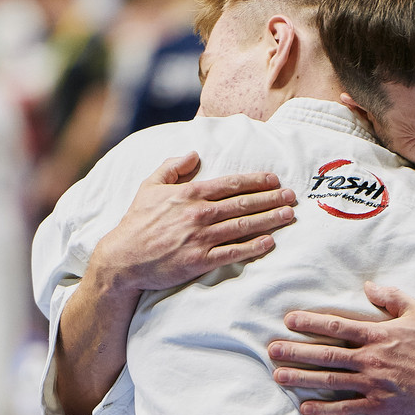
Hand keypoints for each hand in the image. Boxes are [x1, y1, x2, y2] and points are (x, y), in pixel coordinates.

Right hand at [92, 151, 296, 293]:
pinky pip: (232, 252)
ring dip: (269, 220)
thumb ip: (172, 167)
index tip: (274, 180)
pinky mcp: (200, 261)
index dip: (255, 181)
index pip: (230, 184)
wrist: (123, 258)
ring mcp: (200, 238)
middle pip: (242, 204)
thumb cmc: (136, 222)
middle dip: (270, 199)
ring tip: (288, 215)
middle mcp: (199, 214)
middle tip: (291, 197)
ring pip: (242, 226)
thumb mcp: (149, 186)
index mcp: (189, 194)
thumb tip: (193, 153)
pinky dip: (253, 247)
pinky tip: (269, 242)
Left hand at [268, 282, 414, 414]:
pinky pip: (346, 407)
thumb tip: (368, 286)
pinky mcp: (378, 404)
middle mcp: (371, 359)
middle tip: (271, 349)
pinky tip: (305, 407)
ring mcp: (373, 383)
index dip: (311, 322)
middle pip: (325, 354)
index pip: (337, 325)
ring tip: (278, 375)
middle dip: (295, 351)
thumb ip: (391, 297)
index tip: (289, 320)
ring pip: (330, 380)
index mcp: (378, 335)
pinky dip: (324, 408)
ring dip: (301, 378)